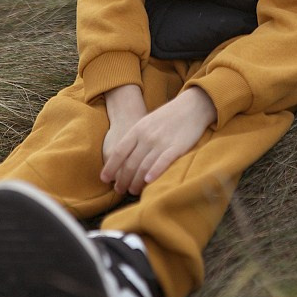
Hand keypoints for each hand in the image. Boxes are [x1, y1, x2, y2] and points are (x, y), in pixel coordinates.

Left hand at [100, 87, 216, 195]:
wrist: (192, 105)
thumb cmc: (168, 117)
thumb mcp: (147, 122)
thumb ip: (135, 138)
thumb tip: (123, 158)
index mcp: (138, 129)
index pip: (119, 152)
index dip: (110, 167)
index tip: (105, 179)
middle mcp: (147, 136)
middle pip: (130, 163)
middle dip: (122, 180)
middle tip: (120, 190)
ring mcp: (161, 142)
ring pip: (144, 167)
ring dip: (136, 182)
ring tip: (133, 191)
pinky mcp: (176, 147)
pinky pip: (163, 162)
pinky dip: (154, 173)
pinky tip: (148, 182)